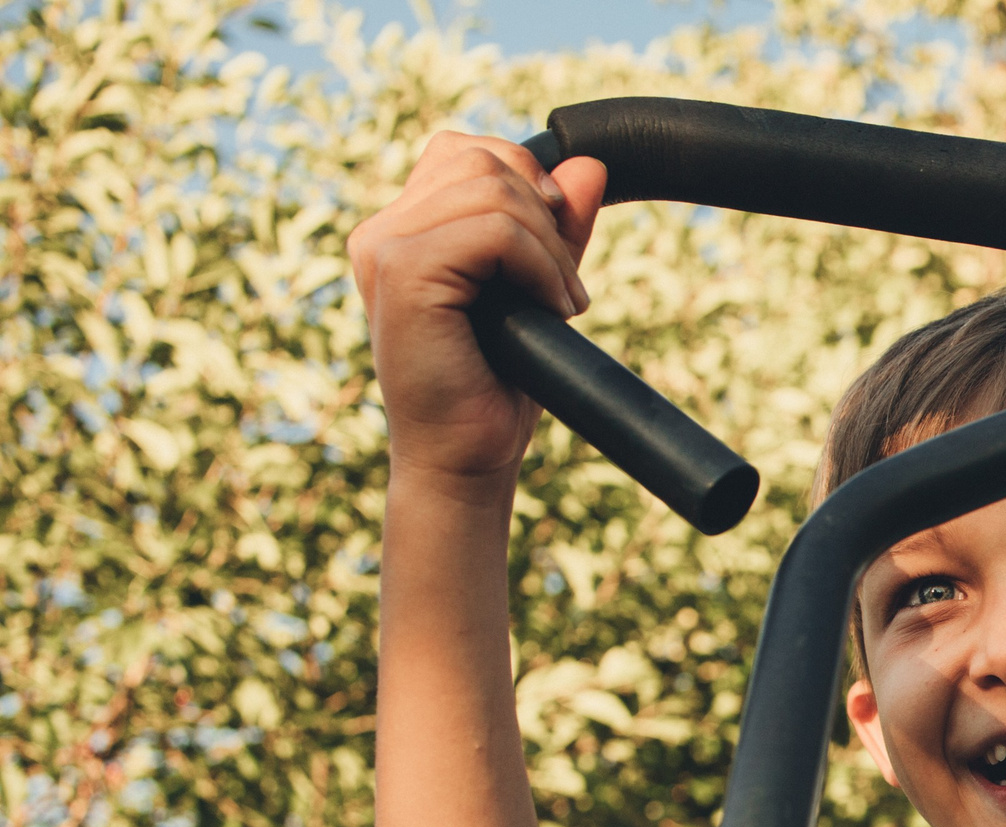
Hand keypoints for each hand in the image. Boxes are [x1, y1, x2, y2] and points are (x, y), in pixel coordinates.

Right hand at [350, 133, 607, 482]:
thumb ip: (557, 228)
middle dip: (547, 215)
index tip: (556, 253)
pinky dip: (541, 265)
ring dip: (550, 247)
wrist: (466, 460)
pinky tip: (552, 310)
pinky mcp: (403, 272)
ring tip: (561, 305)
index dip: (528, 185)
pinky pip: (494, 229)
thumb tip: (588, 165)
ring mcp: (385, 248)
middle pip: (484, 159)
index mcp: (402, 230)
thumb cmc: (496, 387)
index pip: (467, 153)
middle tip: (565, 288)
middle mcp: (382, 231)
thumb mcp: (538, 289)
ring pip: (492, 187)